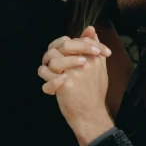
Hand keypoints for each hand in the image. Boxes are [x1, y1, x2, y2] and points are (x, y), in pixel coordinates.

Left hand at [38, 28, 113, 145]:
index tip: (64, 56)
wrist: (91, 115)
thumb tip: (91, 30)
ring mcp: (73, 72)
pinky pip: (45, 74)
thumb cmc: (94, 92)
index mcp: (93, 57)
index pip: (75, 40)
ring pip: (51, 58)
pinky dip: (46, 82)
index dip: (65, 45)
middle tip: (53, 61)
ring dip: (46, 66)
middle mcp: (85, 62)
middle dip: (54, 50)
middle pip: (63, 45)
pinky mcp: (64, 84)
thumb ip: (95, 48)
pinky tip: (53, 88)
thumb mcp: (100, 68)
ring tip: (51, 74)